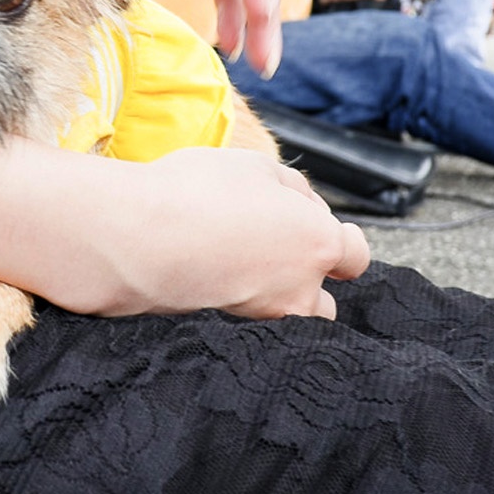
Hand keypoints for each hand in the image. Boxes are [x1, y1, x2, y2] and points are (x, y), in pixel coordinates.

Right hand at [110, 147, 370, 319]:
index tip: (331, 232)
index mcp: (318, 243)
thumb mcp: (256, 165)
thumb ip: (293, 188)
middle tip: (278, 249)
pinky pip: (247, 319)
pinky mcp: (226, 328)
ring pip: (286, 315)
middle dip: (310, 280)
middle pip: (325, 302)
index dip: (344, 241)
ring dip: (277, 296)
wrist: (138, 237)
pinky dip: (239, 300)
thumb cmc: (200, 193)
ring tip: (242, 264)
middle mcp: (299, 289)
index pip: (355, 256)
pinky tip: (214, 272)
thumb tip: (302, 204)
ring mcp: (261, 314)